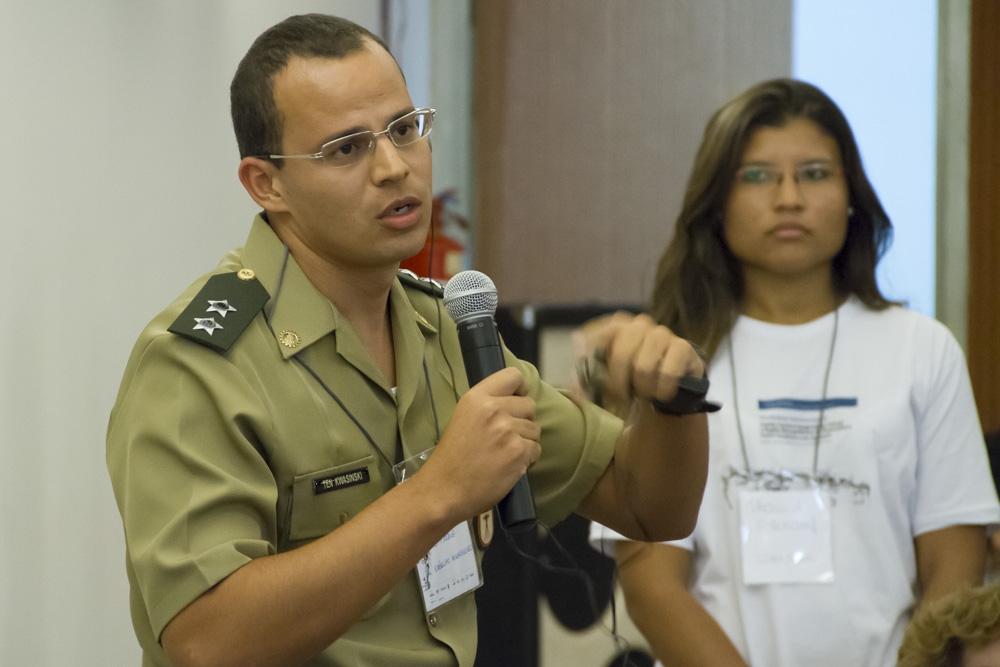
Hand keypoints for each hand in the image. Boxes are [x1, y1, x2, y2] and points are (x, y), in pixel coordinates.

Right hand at [421, 367, 540, 517]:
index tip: (514, 402)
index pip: (513, 376)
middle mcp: (493, 410)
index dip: (519, 390)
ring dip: (525, 442)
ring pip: (535, 429)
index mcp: (476, 398)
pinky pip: (536, 449)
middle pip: (529, 405)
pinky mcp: (518, 452)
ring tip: (505, 454)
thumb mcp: (463, 418)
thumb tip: (515, 401)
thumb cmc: (451, 457)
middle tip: (506, 437)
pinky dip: (527, 459)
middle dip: (523, 421)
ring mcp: (507, 431)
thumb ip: (487, 406)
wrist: (443, 490)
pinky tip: (509, 465)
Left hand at [573, 312, 704, 416]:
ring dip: (642, 389)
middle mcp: (639, 324)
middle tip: (621, 397)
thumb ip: (588, 382)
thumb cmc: (633, 377)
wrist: (669, 383)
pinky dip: (662, 390)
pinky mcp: (683, 347)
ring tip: (644, 393)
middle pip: (621, 354)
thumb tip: (575, 393)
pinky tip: (662, 393)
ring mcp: (662, 333)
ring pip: (644, 368)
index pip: (599, 335)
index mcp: (617, 326)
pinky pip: (668, 373)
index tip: (586, 381)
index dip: (590, 356)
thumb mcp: (608, 377)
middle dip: (618, 383)